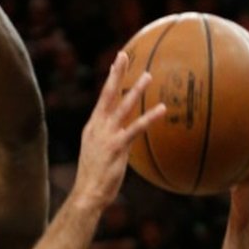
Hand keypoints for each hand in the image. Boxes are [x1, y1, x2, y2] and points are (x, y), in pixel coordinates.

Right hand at [72, 52, 165, 209]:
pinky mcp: (117, 146)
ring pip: (123, 107)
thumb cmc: (94, 176)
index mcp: (93, 126)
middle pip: (107, 94)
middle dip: (116, 73)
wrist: (87, 193)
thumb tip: (123, 134)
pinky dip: (149, 117)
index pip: (103, 98)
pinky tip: (161, 108)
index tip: (117, 62)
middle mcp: (98, 126)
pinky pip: (136, 128)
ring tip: (148, 75)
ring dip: (136, 90)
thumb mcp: (98, 152)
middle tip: (123, 55)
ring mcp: (107, 135)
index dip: (111, 79)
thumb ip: (109, 139)